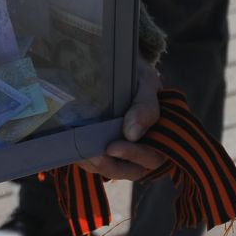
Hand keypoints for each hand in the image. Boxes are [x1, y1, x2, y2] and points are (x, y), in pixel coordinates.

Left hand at [80, 62, 168, 181]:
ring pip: (113, 170)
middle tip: (94, 156)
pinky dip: (86, 160)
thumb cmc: (138, 76)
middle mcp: (144, 148)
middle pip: (133, 170)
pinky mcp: (103, 149)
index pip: (152, 156)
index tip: (112, 147)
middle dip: (113, 166)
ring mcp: (123, 151)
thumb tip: (133, 133)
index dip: (134, 155)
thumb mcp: (146, 83)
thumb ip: (145, 106)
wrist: (117, 65)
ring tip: (81, 155)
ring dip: (97, 166)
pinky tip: (74, 151)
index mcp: (161, 136)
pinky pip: (96, 164)